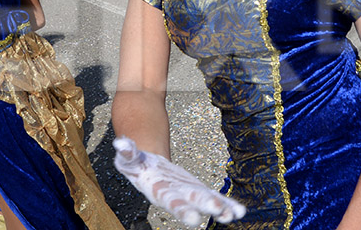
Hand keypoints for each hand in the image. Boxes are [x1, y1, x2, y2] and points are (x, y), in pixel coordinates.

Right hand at [113, 137, 245, 226]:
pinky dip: (226, 204)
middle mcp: (175, 195)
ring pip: (206, 202)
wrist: (146, 168)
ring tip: (235, 215)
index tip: (193, 219)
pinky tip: (240, 211)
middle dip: (206, 206)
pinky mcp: (196, 190)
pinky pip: (213, 197)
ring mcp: (188, 193)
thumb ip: (126, 150)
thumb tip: (120, 142)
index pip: (170, 200)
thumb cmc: (136, 162)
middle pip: (192, 200)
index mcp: (157, 190)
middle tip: (221, 213)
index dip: (181, 208)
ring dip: (221, 208)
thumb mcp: (128, 156)